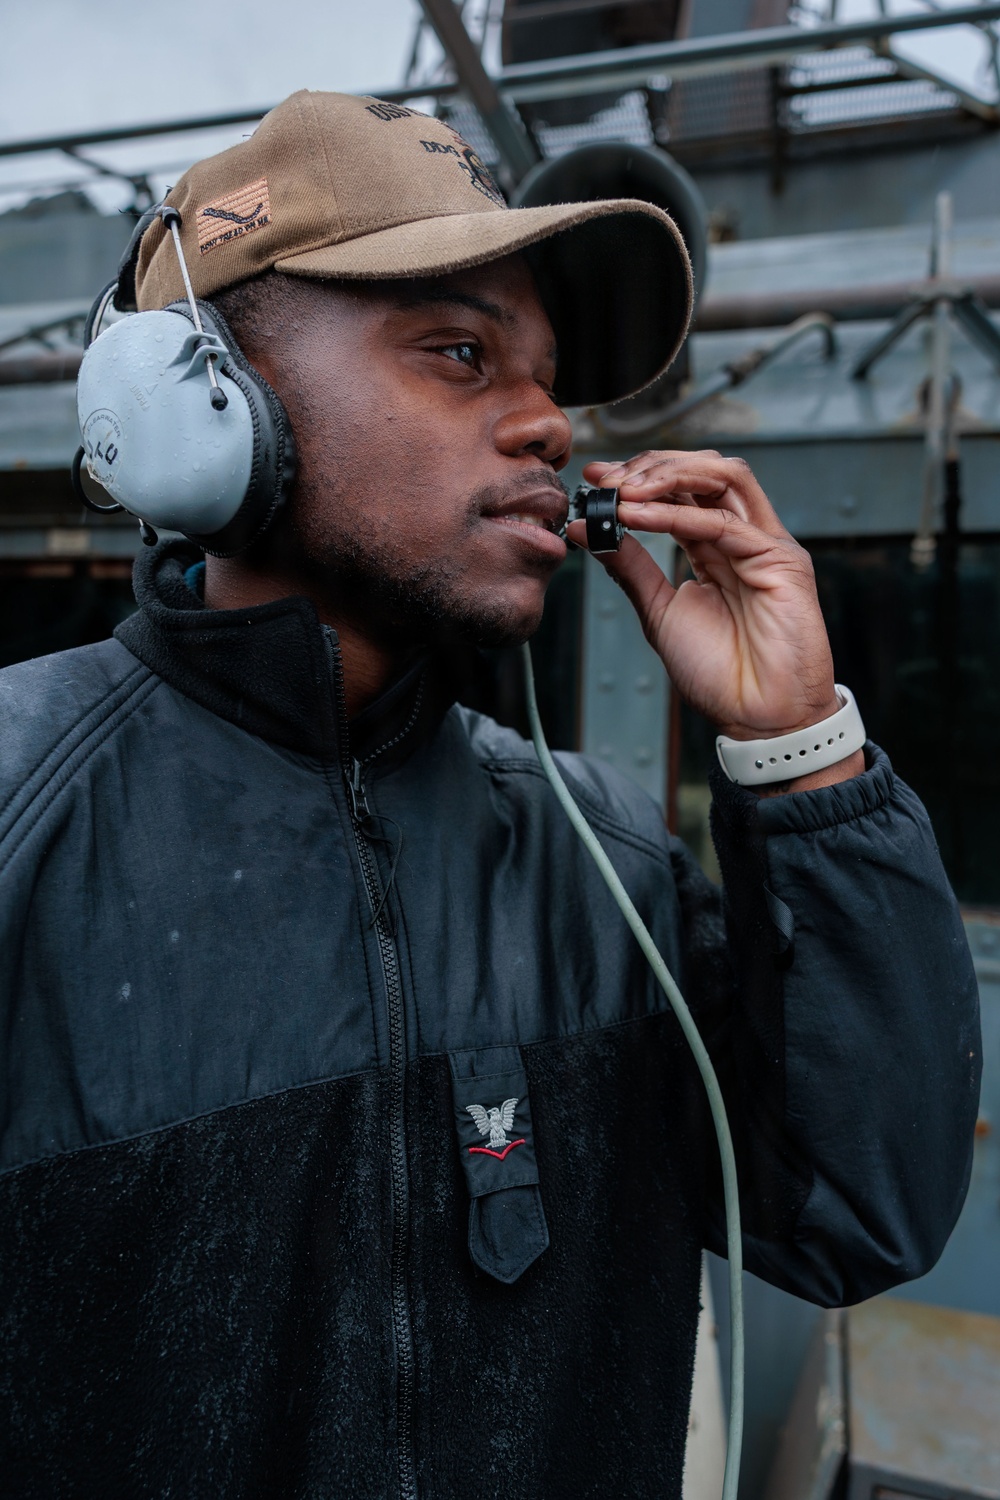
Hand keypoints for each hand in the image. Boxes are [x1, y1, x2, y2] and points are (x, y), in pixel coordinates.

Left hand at [568, 450, 843, 747]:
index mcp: (715, 546)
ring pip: (725, 477)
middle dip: (650, 467)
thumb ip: (630, 567)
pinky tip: (640, 516)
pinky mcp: (781, 559)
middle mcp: (743, 537)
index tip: (594, 476)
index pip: (680, 490)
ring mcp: (765, 544)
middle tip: (606, 478)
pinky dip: (678, 513)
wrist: (758, 716)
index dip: (638, 477)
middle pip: (704, 472)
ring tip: (624, 490)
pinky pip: (726, 523)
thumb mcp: (659, 611)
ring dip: (669, 475)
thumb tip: (586, 529)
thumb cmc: (718, 672)